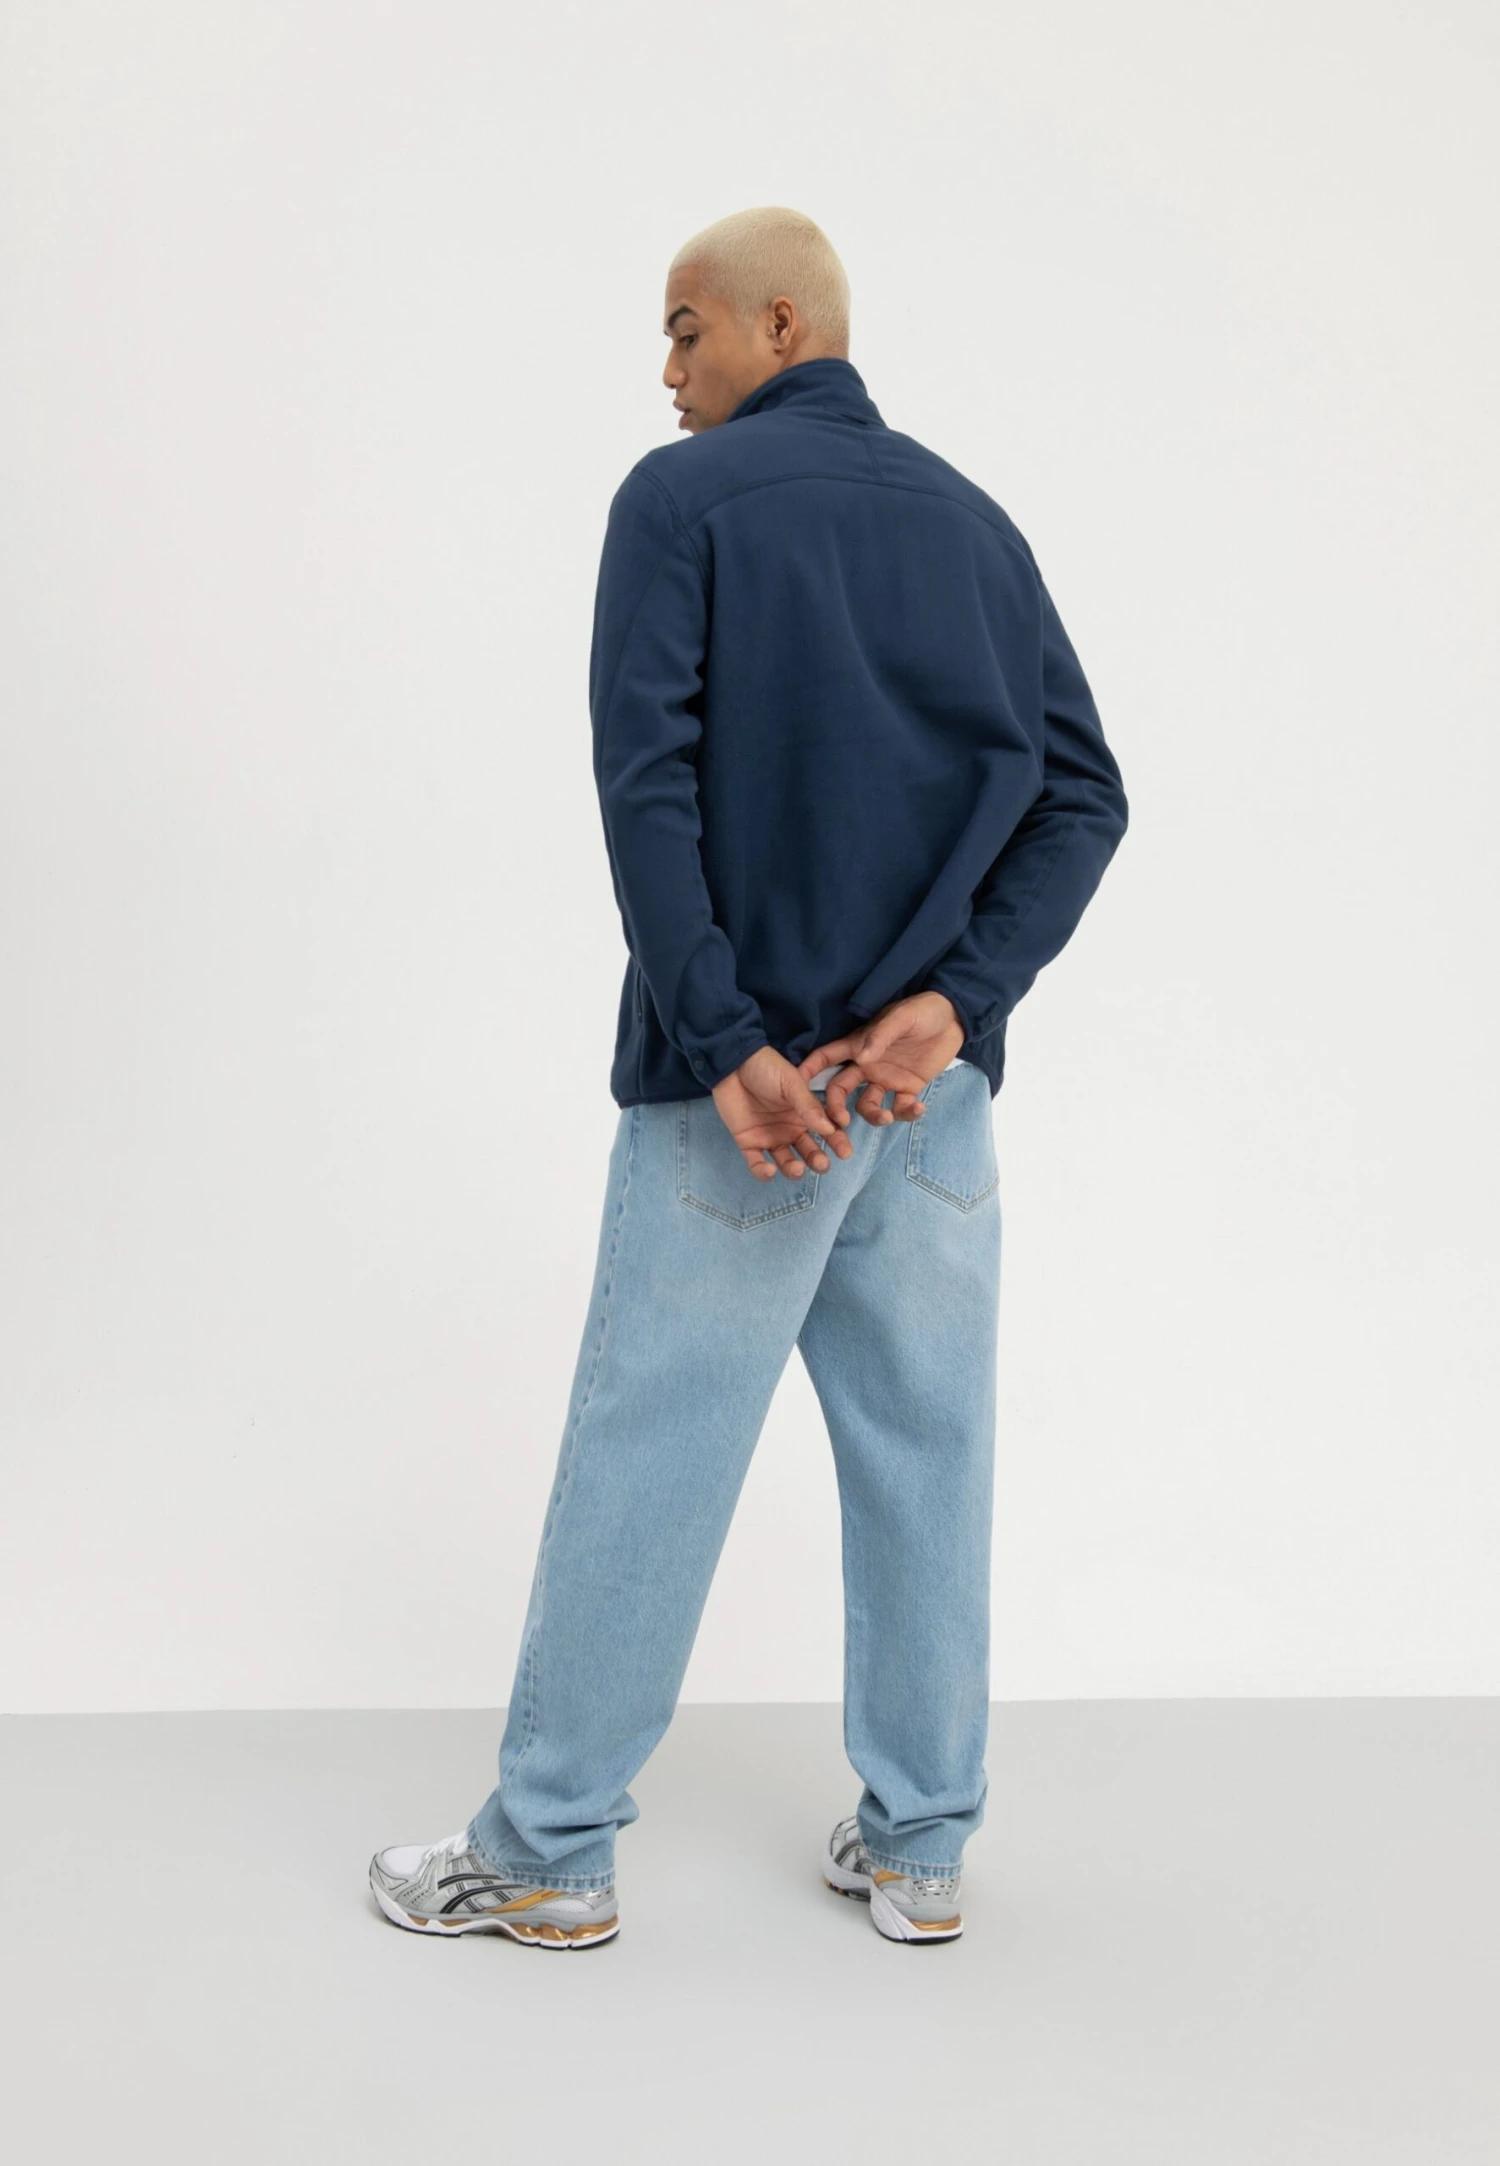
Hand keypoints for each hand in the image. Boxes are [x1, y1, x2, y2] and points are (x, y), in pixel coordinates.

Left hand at [712, 1045, 857, 1182]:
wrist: (733, 1063)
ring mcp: (770, 1137)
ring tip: (798, 1168)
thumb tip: (829, 1129)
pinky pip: (757, 1164)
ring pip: (786, 1162)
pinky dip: (763, 1172)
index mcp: (805, 1114)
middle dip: (818, 1161)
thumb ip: (808, 1106)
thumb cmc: (766, 1068)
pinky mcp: (748, 1142)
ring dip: (794, 1170)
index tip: (845, 1152)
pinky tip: (770, 1169)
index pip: (826, 1132)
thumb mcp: (792, 1083)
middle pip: (809, 1152)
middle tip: (821, 1163)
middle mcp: (790, 1129)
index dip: (837, 1143)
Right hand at [794, 991, 964, 1130]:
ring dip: (873, 1116)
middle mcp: (867, 1066)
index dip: (808, 1071)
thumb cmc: (923, 1010)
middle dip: (835, 1108)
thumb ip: (880, 1037)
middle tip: (841, 1123)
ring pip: (867, 1105)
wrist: (955, 1018)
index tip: (794, 1087)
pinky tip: (918, 1108)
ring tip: (887, 1116)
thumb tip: (860, 1058)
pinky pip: (900, 1107)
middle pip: (840, 1090)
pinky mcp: (908, 1088)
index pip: (826, 1058)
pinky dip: (907, 1113)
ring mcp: (887, 1079)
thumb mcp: (901, 1018)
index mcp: (859, 1045)